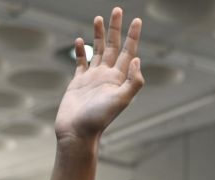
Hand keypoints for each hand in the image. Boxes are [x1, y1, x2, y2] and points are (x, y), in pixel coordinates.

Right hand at [53, 8, 143, 142]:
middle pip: (114, 47)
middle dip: (116, 29)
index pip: (129, 52)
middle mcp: (107, 76)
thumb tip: (138, 59)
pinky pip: (81, 62)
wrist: (76, 132)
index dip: (133, 36)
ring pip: (98, 51)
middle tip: (118, 10)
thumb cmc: (98, 119)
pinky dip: (81, 51)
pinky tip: (81, 41)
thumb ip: (132, 81)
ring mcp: (93, 78)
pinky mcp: (78, 82)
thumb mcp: (120, 101)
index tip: (137, 20)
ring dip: (99, 35)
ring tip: (98, 18)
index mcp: (119, 79)